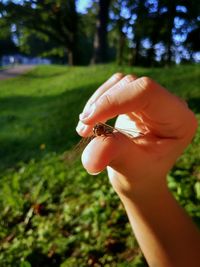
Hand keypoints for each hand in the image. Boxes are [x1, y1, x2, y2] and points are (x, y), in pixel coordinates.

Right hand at [76, 74, 196, 197]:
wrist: (140, 175)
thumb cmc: (140, 174)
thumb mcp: (130, 167)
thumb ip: (112, 155)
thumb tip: (89, 158)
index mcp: (178, 119)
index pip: (146, 91)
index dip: (113, 101)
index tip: (88, 121)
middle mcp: (169, 104)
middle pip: (131, 84)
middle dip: (102, 103)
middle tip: (83, 129)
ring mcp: (153, 100)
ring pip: (120, 83)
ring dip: (97, 102)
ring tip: (85, 127)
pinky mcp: (138, 100)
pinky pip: (115, 88)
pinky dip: (98, 103)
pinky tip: (92, 120)